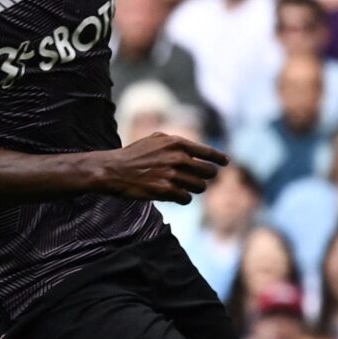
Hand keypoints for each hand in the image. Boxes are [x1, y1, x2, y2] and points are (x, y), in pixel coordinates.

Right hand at [91, 133, 226, 202]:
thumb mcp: (155, 140)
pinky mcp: (165, 190)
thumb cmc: (133, 155)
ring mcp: (172, 174)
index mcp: (177, 144)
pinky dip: (182, 198)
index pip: (208, 152)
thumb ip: (177, 143)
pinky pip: (186, 198)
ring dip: (194, 189)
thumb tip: (197, 150)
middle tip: (197, 179)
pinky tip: (174, 195)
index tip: (225, 162)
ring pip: (199, 187)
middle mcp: (177, 158)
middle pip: (209, 172)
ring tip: (183, 187)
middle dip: (205, 177)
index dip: (219, 158)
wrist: (112, 170)